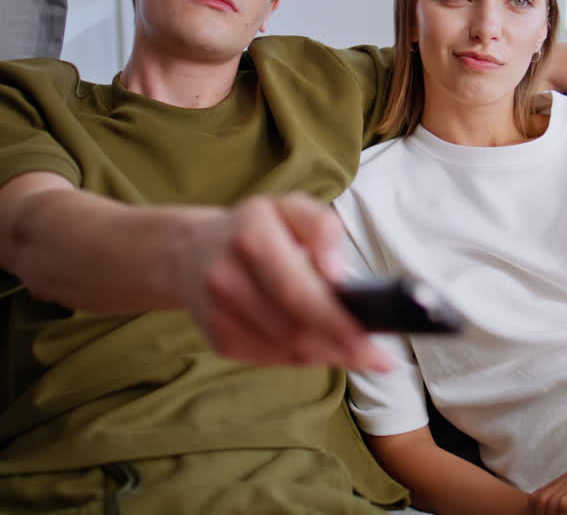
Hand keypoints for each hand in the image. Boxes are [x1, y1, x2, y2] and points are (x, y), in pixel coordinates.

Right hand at [172, 192, 393, 371]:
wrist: (191, 251)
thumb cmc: (256, 228)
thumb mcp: (291, 208)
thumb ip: (322, 228)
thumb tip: (337, 274)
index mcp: (252, 237)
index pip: (298, 292)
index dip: (337, 323)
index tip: (371, 342)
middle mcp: (228, 278)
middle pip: (295, 329)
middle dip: (342, 347)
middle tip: (375, 356)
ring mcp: (220, 314)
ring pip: (287, 351)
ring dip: (327, 355)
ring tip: (354, 350)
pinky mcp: (219, 340)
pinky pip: (272, 359)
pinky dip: (303, 357)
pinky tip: (320, 347)